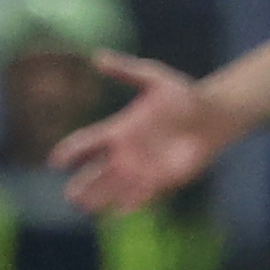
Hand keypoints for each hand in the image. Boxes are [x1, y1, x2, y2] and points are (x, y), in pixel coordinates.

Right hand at [52, 53, 239, 214]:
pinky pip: (142, 196)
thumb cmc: (184, 96)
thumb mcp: (154, 78)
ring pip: (114, 188)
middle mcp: (126, 153)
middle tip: (69, 196)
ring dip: (100, 199)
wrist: (213, 117)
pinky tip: (118, 212)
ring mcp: (142, 169)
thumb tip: (97, 57)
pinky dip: (130, 204)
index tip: (56, 161)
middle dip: (82, 185)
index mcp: (119, 130)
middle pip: (96, 173)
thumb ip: (127, 70)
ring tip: (85, 208)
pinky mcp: (162, 181)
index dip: (70, 151)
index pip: (87, 142)